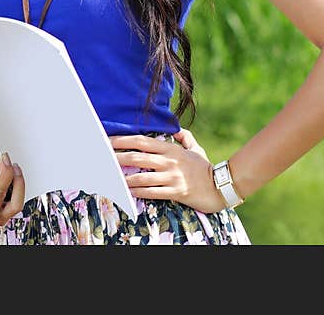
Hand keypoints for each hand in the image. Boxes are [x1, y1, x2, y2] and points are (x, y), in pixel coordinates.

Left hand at [109, 129, 226, 213]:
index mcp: (171, 149)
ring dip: (125, 177)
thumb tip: (176, 130)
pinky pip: (151, 192)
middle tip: (102, 159)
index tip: (108, 140)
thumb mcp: (196, 148)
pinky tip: (127, 191)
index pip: (142, 141)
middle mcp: (169, 161)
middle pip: (138, 157)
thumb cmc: (205, 168)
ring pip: (142, 176)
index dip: (123, 140)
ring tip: (111, 178)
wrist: (221, 187)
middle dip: (117, 157)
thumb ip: (184, 137)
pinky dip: (138, 192)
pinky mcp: (175, 192)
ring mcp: (172, 177)